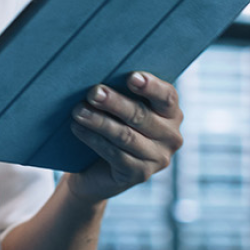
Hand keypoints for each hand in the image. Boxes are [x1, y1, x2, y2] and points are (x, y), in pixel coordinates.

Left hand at [66, 71, 183, 206]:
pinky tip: (78, 128)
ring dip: (99, 122)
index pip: (167, 96)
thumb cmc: (111, 122)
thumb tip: (99, 74)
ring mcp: (158, 158)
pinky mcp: (140, 174)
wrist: (97, 167)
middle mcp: (171, 136)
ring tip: (78, 111)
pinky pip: (116, 155)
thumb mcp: (119, 106)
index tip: (131, 77)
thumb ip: (119, 91)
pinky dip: (94, 139)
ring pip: (126, 136)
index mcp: (171, 112)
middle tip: (93, 93)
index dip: (150, 86)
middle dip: (115, 102)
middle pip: (142, 115)